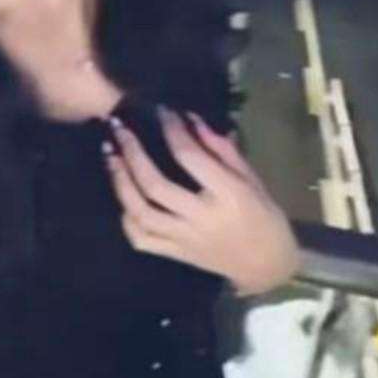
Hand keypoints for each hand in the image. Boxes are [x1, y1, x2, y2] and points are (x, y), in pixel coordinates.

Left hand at [102, 106, 299, 294]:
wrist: (267, 267)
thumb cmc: (264, 215)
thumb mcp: (251, 178)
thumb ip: (221, 150)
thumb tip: (190, 119)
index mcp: (227, 195)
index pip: (190, 158)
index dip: (172, 130)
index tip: (160, 110)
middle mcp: (201, 218)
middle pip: (155, 185)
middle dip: (132, 153)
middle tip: (118, 128)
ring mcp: (184, 239)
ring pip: (141, 212)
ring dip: (120, 181)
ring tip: (110, 154)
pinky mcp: (175, 254)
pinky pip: (141, 238)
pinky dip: (126, 217)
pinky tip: (121, 194)